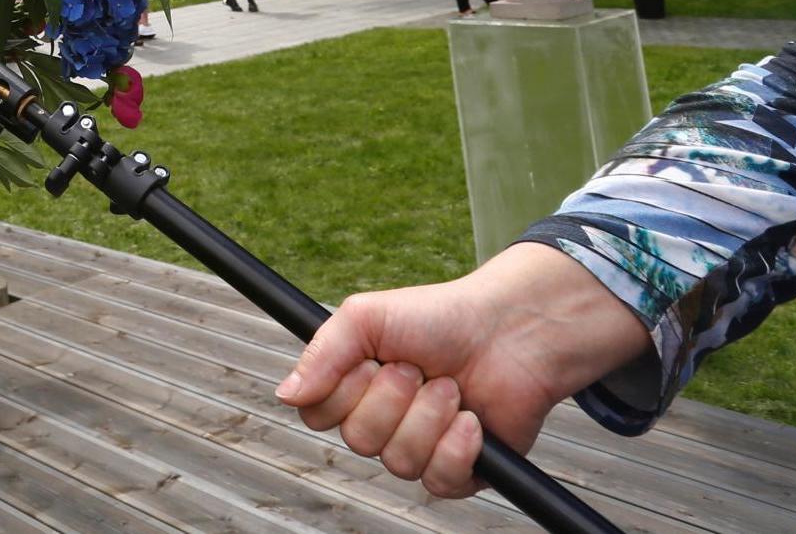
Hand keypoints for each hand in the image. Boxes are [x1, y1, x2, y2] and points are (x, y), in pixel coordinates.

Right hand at [275, 243, 650, 497]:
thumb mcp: (367, 316)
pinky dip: (457, 445)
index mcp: (354, 386)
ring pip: (399, 460)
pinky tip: (471, 420)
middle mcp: (382, 421)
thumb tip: (285, 393)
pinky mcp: (458, 470)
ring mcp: (419, 448)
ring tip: (450, 387)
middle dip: (393, 398)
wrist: (510, 331)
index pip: (317, 414)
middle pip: (358, 440)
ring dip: (429, 416)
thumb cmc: (442, 317)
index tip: (369, 362)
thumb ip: (322, 353)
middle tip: (418, 368)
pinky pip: (438, 479)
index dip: (343, 392)